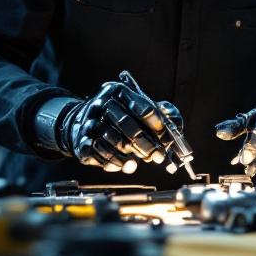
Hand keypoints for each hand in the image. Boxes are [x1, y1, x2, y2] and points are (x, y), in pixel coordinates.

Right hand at [37, 81, 183, 172]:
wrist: (82, 122)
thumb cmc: (117, 115)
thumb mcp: (135, 106)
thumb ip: (157, 112)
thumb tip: (174, 123)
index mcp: (116, 91)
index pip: (141, 107)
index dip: (157, 124)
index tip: (168, 138)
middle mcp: (100, 104)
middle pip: (127, 124)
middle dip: (146, 143)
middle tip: (159, 156)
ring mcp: (89, 123)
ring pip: (114, 140)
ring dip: (132, 154)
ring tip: (144, 160)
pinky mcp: (81, 141)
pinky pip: (100, 154)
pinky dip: (115, 161)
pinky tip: (126, 164)